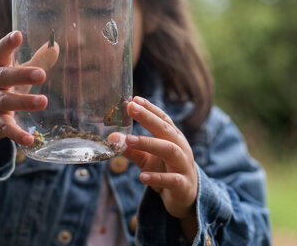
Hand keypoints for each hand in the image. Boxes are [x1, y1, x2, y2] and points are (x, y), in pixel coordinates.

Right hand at [0, 31, 58, 147]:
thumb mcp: (15, 72)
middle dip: (21, 75)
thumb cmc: (3, 87)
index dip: (7, 43)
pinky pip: (6, 128)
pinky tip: (29, 139)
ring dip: (24, 102)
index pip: (0, 52)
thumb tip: (56, 46)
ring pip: (6, 102)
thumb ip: (36, 60)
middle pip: (4, 77)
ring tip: (43, 102)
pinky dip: (17, 134)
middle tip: (41, 74)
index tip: (18, 35)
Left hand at [121, 96, 197, 219]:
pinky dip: (157, 178)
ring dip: (149, 143)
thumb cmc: (165, 171)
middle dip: (148, 118)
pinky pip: (171, 179)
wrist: (186, 197)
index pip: (163, 119)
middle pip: (165, 129)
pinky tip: (142, 176)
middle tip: (131, 108)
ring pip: (170, 150)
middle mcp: (181, 148)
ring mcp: (184, 165)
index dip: (150, 108)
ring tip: (129, 140)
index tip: (134, 99)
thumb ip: (131, 148)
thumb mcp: (146, 159)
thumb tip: (111, 137)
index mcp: (173, 138)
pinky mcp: (183, 185)